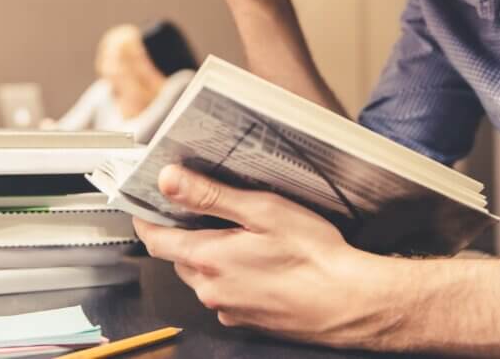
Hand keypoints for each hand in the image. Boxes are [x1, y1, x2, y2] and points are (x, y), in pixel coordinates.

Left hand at [133, 165, 395, 347]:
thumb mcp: (262, 211)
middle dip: (183, 234)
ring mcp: (229, 309)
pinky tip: (259, 263)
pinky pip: (225, 294)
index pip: (156, 239)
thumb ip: (211, 195)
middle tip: (203, 208)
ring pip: (202, 277)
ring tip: (239, 234)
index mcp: (208, 259)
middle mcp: (211, 290)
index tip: (148, 201)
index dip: (148, 218)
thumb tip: (169, 180)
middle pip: (178, 258)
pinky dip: (231, 277)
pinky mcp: (248, 321)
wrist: (351, 302)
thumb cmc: (313, 255)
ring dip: (209, 256)